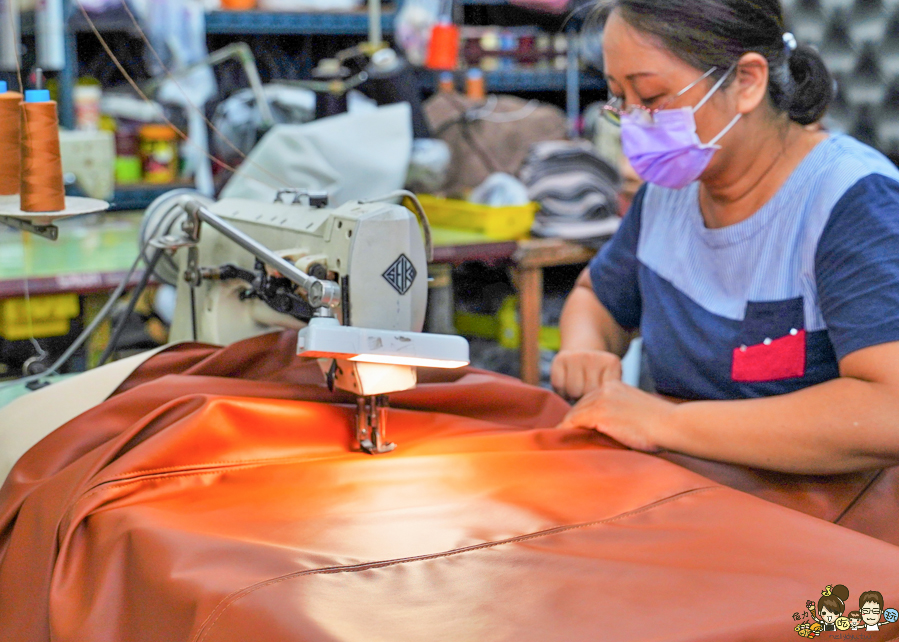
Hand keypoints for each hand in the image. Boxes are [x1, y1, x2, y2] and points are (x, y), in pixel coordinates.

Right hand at [551, 349, 621, 399]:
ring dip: (574, 396)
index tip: (603, 399)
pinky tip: (568, 384)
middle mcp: (593, 357)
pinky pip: (559, 386)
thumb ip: (612, 399)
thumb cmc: (601, 376)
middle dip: (587, 398)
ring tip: (580, 389)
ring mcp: (576, 356)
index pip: (605, 395)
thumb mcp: (614, 384)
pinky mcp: (560, 359)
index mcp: (612, 363)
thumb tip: (605, 419)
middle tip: (590, 393)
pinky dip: (562, 391)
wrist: (583, 350)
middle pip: (589, 393)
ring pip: (573, 391)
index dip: (601, 402)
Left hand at [556, 380, 675, 452]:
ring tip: (559, 441)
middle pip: (579, 405)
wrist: (672, 425)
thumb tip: (607, 431)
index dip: (581, 415)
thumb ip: (620, 415)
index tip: (575, 428)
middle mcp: (605, 388)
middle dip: (572, 421)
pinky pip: (573, 422)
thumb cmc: (662, 426)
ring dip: (567, 427)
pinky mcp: (599, 413)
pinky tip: (560, 440)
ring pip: (574, 414)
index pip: (589, 399)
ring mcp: (601, 399)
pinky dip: (565, 431)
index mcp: (614, 385)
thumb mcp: (637, 412)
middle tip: (563, 436)